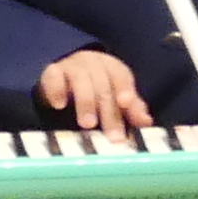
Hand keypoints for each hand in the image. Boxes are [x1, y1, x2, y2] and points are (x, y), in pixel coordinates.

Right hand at [37, 48, 152, 139]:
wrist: (62, 74)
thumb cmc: (94, 86)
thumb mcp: (114, 95)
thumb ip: (131, 108)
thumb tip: (146, 122)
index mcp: (111, 67)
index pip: (121, 76)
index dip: (124, 88)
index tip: (126, 103)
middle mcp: (93, 63)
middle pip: (103, 86)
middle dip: (108, 111)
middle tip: (112, 135)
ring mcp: (71, 66)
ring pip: (81, 80)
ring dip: (86, 103)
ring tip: (88, 125)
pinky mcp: (51, 72)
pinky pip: (53, 77)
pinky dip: (57, 90)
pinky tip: (59, 105)